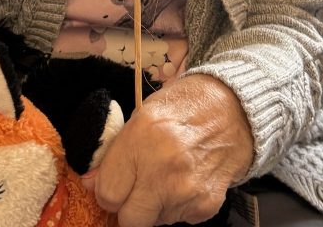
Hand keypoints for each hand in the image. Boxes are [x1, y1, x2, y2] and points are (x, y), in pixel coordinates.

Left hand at [83, 73, 253, 226]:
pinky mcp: (204, 206)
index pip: (108, 193)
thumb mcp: (142, 116)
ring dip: (155, 206)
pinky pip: (179, 219)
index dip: (108, 190)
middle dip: (129, 207)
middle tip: (138, 187)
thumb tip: (90, 184)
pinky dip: (178, 206)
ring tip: (168, 175)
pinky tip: (186, 179)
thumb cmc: (184, 108)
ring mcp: (186, 190)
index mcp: (141, 137)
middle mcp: (163, 166)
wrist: (232, 110)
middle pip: (129, 219)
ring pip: (154, 221)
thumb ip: (115, 152)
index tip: (115, 184)